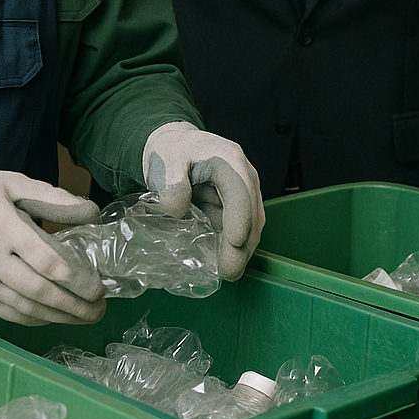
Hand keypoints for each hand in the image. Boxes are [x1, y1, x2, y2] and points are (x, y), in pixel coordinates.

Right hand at [0, 162, 105, 325]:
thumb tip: (91, 210)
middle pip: (37, 290)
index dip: (72, 277)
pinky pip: (5, 313)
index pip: (42, 259)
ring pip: (23, 307)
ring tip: (83, 318)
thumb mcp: (10, 182)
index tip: (95, 285)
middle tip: (99, 309)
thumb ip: (50, 197)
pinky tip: (51, 318)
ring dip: (57, 317)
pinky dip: (31, 319)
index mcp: (1, 226)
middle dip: (72, 304)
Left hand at [142, 121, 263, 279]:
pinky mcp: (238, 206)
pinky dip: (234, 246)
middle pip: (252, 213)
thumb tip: (178, 212)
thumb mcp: (166, 162)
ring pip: (251, 225)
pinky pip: (242, 229)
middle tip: (229, 271)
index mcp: (228, 160)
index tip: (235, 241)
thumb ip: (171, 187)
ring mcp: (244, 191)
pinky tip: (222, 262)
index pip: (240, 190)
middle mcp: (244, 175)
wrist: (175, 146)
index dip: (240, 217)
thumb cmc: (172, 151)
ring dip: (242, 250)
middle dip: (243, 245)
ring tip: (227, 272)